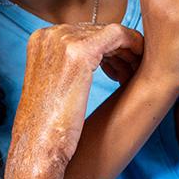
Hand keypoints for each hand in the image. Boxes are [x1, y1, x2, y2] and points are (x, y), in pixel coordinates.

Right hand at [11, 23, 143, 170]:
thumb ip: (69, 64)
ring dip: (127, 53)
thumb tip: (99, 56)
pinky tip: (139, 63)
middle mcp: (48, 34)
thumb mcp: (54, 84)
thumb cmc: (48, 125)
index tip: (118, 69)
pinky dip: (134, 45)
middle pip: (97, 31)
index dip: (105, 50)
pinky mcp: (79, 51)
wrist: (38, 148)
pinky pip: (118, 35)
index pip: (83, 32)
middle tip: (129, 74)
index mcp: (40, 39)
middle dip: (117, 52)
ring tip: (132, 75)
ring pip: (110, 32)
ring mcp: (62, 40)